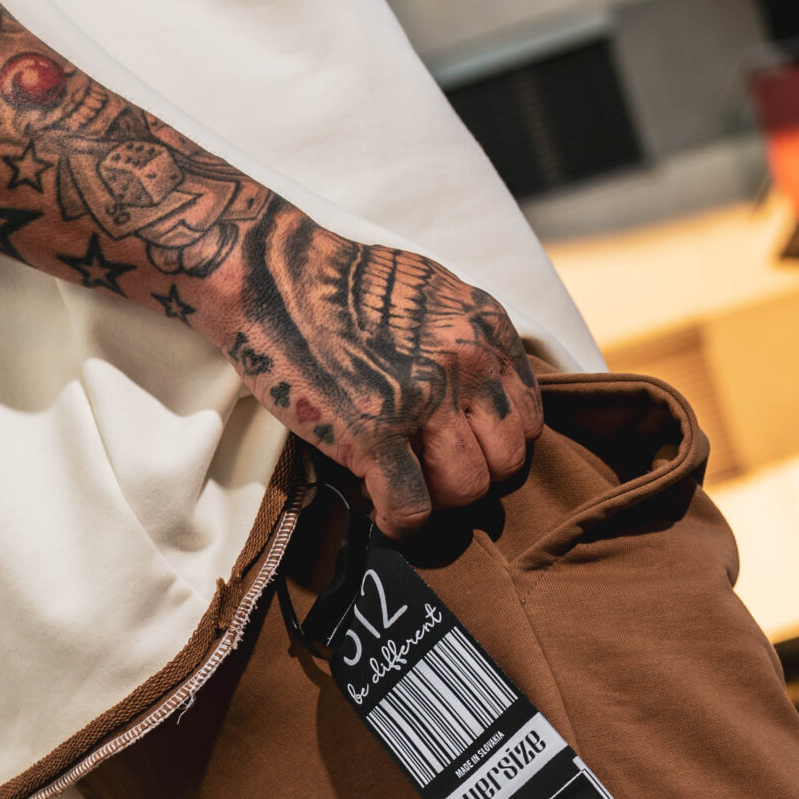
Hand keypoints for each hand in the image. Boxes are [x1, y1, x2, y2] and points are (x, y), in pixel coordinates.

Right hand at [218, 204, 544, 532]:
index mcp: (484, 327)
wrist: (271, 275)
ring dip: (435, 503)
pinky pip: (411, 508)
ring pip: (465, 490)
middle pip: (505, 462)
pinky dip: (398, 524)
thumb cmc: (341, 283)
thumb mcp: (431, 291)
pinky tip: (380, 513)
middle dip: (471, 478)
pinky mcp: (374, 433)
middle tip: (432, 477)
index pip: (526, 419)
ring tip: (403, 490)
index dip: (494, 445)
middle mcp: (466, 362)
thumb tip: (476, 398)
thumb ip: (465, 340)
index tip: (464, 451)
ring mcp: (422, 400)